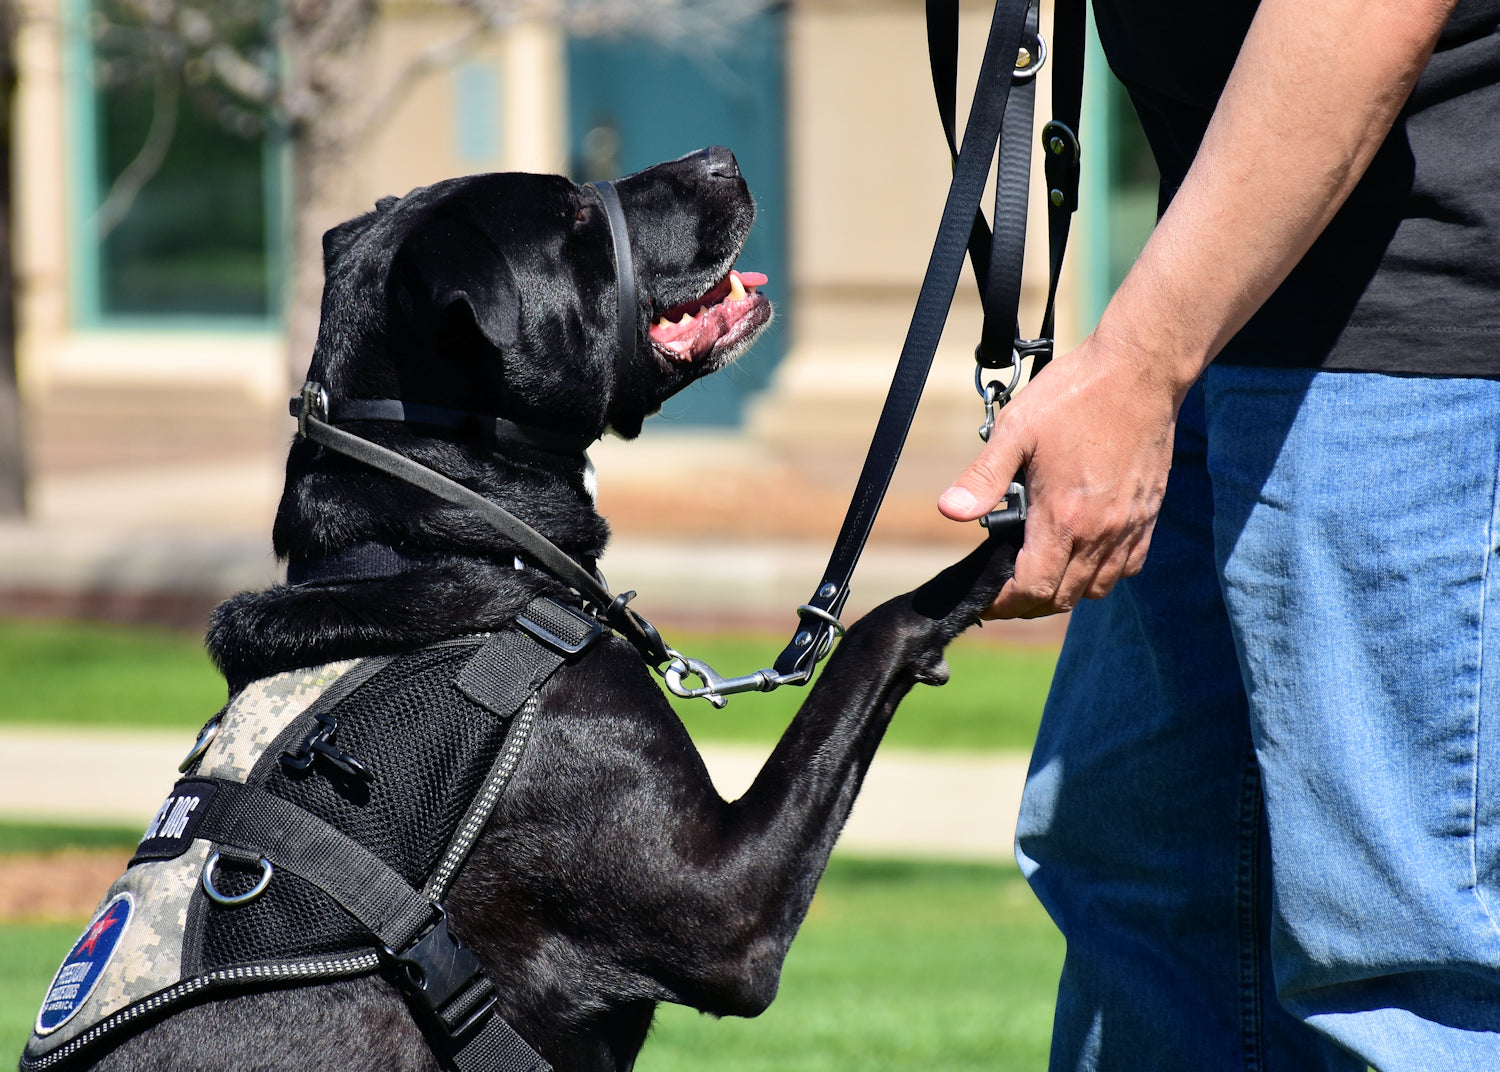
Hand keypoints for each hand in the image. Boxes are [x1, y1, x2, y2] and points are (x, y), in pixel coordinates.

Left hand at [937, 332, 1183, 617]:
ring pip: (1096, 589)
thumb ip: (983, 478)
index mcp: (1063, 518)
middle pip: (1062, 598)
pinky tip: (1081, 555)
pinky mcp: (1148, 514)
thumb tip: (950, 511)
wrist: (1140, 370)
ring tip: (1039, 575)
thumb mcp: (1016, 429)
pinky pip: (1127, 567)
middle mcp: (1101, 532)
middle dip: (1029, 603)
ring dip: (1065, 592)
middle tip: (1005, 590)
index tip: (987, 599)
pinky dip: (1100, 574)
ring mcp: (1129, 526)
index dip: (1005, 602)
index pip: (1032, 588)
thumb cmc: (1074, 395)